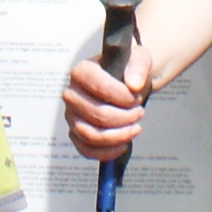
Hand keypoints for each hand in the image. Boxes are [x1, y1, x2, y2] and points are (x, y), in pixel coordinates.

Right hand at [62, 43, 147, 161]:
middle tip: (139, 112)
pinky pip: (87, 150)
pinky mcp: (76, 134)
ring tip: (135, 128)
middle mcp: (71, 94)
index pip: (99, 87)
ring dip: (119, 135)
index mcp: (82, 72)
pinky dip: (107, 152)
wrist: (125, 82)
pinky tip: (124, 145)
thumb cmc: (128, 69)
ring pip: (91, 135)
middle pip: (97, 114)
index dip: (123, 97)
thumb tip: (134, 84)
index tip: (137, 97)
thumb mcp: (138, 59)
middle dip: (125, 117)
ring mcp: (72, 116)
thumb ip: (138, 67)